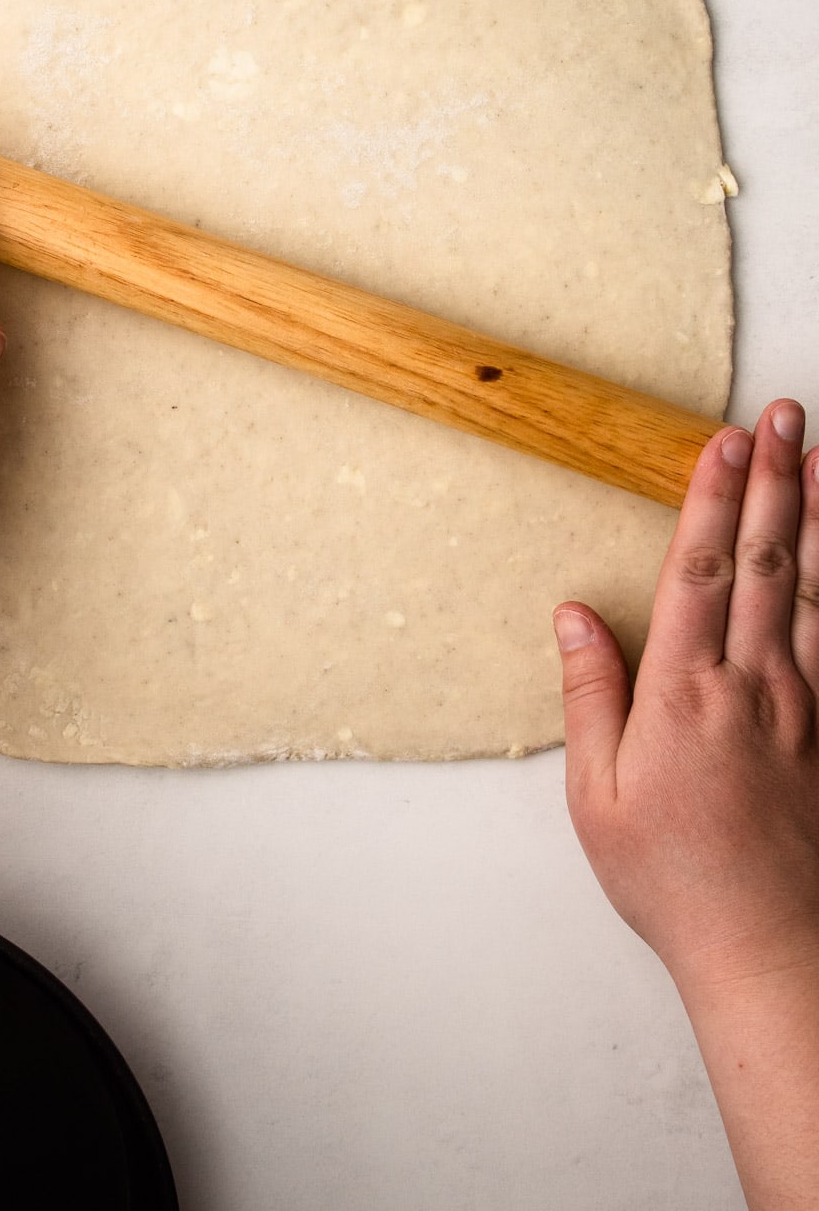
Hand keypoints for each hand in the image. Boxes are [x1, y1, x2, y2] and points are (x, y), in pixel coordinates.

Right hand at [554, 402, 818, 994]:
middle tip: (785, 415)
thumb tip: (573, 616)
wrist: (775, 953)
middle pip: (766, 561)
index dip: (710, 498)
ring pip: (818, 591)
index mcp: (684, 695)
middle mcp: (753, 687)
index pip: (698, 571)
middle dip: (773, 479)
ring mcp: (806, 707)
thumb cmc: (675, 881)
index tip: (722, 440)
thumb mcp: (598, 797)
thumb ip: (591, 696)